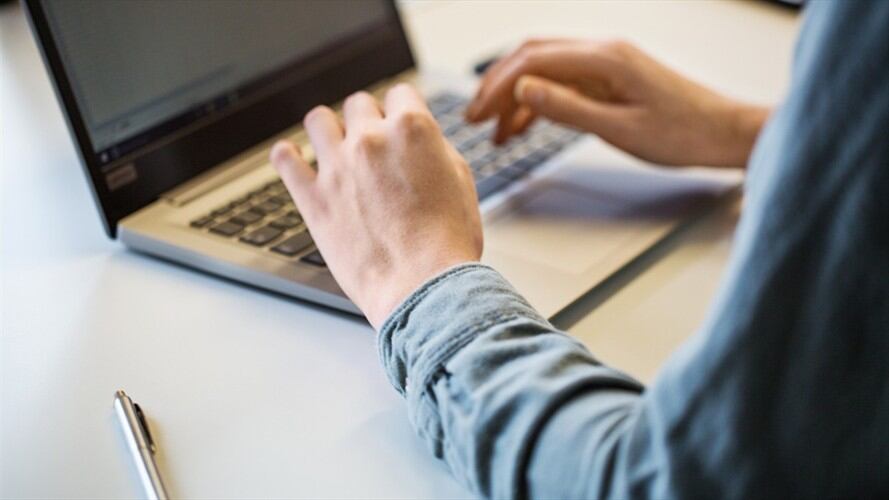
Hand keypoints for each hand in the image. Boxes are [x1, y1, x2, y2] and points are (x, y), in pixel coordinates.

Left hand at [271, 84, 482, 328]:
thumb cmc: (446, 243)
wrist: (423, 287)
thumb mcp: (460, 181)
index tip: (398, 121)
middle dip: (367, 120)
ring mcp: (337, 167)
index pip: (400, 93)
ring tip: (333, 146)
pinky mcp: (313, 198)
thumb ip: (434, 148)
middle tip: (373, 144)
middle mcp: (371, 140)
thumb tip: (419, 139)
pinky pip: (284, 160)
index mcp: (412, 129)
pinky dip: (287, 156)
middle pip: (358, 104)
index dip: (402, 109)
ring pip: (317, 119)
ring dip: (327, 129)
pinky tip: (294, 159)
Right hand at [466, 39, 768, 167]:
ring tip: (496, 133)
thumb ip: (568, 108)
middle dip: (498, 86)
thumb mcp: (620, 129)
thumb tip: (523, 90)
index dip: (497, 85)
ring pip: (546, 71)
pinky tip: (525, 127)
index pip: (533, 60)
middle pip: (533, 57)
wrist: (724, 133)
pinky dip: (540, 103)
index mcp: (604, 58)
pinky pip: (565, 84)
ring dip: (517, 98)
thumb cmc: (684, 134)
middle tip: (474, 118)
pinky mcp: (611, 80)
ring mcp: (607, 65)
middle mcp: (602, 53)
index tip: (476, 113)